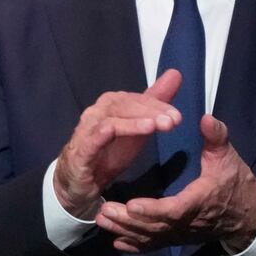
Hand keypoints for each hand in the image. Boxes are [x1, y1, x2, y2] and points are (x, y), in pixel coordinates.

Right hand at [53, 70, 182, 216]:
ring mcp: (87, 130)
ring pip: (111, 119)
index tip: (177, 115)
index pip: (135, 98)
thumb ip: (154, 103)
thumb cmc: (108, 152)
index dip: (156, 104)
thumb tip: (175, 74)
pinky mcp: (81, 151)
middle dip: (150, 111)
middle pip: (123, 105)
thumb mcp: (137, 128)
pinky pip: (94, 138)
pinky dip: (108, 132)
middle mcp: (97, 113)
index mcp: (110, 105)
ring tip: (156, 126)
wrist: (78, 181)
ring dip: (134, 122)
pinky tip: (120, 131)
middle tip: (173, 120)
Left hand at [93, 114, 255, 252]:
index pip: (173, 210)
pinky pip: (154, 245)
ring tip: (101, 219)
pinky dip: (135, 246)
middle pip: (155, 227)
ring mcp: (180, 233)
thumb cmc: (235, 183)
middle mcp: (186, 223)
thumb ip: (217, 137)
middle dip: (128, 221)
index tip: (132, 205)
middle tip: (104, 210)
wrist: (248, 216)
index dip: (152, 210)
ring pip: (150, 237)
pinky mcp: (176, 237)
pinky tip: (116, 243)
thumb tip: (205, 118)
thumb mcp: (228, 157)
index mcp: (198, 202)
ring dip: (125, 231)